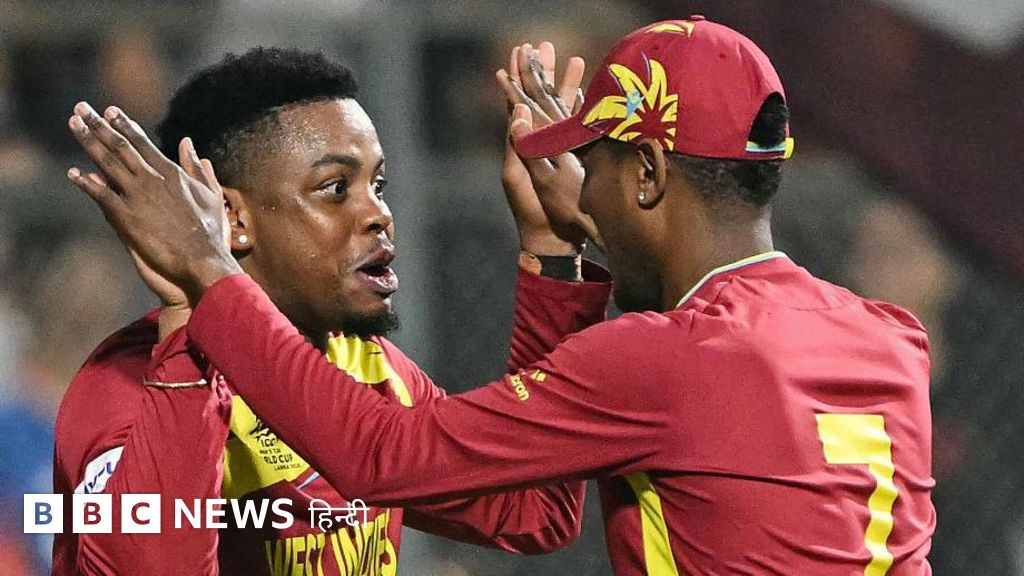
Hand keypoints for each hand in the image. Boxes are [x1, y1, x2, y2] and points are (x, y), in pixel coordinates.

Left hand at [66, 102, 240, 305]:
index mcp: (171, 172)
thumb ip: (198, 168)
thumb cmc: (210, 230)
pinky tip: (73, 173)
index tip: (109, 111)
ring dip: (88, 142)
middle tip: (81, 108)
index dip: (123, 124)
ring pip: (106, 163)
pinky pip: (101, 195)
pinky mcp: (127, 217)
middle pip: (119, 145)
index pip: (141, 142)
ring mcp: (137, 196)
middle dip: (98, 124)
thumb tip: (189, 144)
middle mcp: (151, 178)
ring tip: (73, 125)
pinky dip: (85, 183)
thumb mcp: (209, 194)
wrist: (201, 258)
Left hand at [497, 42, 603, 250]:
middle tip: (543, 45)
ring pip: (557, 109)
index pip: (518, 103)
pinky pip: (573, 126)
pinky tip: (585, 93)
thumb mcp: (525, 178)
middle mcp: (536, 144)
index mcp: (521, 145)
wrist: (553, 238)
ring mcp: (555, 151)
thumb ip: (521, 146)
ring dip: (563, 85)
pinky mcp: (572, 160)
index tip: (520, 51)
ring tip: (573, 59)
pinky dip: (578, 107)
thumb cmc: (536, 213)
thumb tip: (517, 114)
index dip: (518, 77)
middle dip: (541, 73)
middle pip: (537, 99)